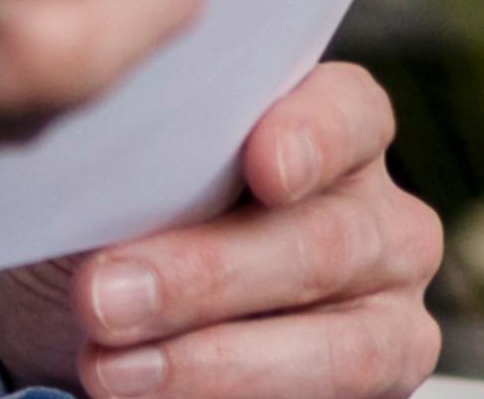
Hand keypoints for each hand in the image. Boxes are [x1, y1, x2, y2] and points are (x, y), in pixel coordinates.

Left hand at [0, 63, 446, 397]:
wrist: (110, 325)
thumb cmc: (123, 225)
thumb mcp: (120, 179)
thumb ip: (140, 163)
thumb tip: (97, 165)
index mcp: (329, 126)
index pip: (348, 113)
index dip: (311, 136)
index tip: (264, 168)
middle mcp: (374, 214)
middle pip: (323, 242)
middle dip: (207, 275)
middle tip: (103, 297)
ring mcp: (386, 306)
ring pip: (338, 346)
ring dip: (213, 363)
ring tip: (110, 370)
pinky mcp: (381, 378)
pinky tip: (149, 396)